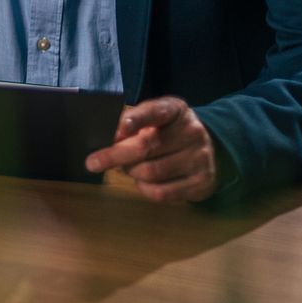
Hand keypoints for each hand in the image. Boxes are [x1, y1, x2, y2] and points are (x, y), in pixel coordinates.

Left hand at [84, 95, 219, 202]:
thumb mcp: (154, 119)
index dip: (135, 120)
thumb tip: (110, 141)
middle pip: (146, 147)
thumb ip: (132, 124)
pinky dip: (144, 189)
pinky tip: (143, 182)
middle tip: (93, 162)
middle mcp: (192, 132)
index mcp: (176, 110)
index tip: (118, 130)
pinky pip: (162, 193)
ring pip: (151, 172)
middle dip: (115, 156)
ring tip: (128, 168)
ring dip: (131, 172)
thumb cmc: (169, 132)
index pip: (155, 111)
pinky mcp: (202, 182)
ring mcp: (200, 158)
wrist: (208, 150)